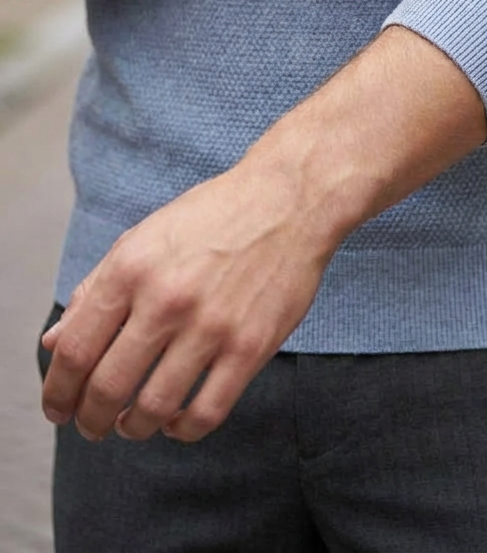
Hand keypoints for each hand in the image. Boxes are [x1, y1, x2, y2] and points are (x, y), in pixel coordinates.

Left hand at [40, 27, 485, 443]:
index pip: (75, 348)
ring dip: (135, 427)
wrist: (288, 199)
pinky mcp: (251, 346)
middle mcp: (166, 298)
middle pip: (108, 386)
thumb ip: (96, 290)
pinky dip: (183, 429)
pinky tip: (177, 422)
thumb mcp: (144, 238)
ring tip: (133, 424)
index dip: (58, 389)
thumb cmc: (213, 216)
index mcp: (131, 267)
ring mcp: (211, 325)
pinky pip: (207, 412)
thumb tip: (55, 342)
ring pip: (154, 407)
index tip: (58, 407)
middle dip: (91, 419)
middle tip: (92, 426)